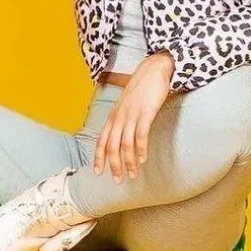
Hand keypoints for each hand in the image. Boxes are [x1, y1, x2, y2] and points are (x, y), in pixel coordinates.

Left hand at [93, 52, 175, 182]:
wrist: (153, 70)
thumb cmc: (141, 89)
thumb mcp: (126, 105)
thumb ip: (122, 119)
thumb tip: (121, 137)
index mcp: (113, 116)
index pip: (100, 140)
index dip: (98, 157)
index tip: (98, 172)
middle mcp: (119, 117)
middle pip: (111, 146)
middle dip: (114, 166)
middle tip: (118, 180)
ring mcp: (131, 115)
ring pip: (125, 144)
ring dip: (128, 162)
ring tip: (132, 175)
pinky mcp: (145, 113)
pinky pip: (140, 135)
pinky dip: (140, 149)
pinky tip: (142, 159)